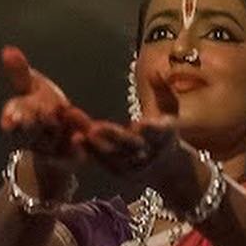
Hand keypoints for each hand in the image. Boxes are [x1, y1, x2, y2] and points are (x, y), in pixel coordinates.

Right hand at [0, 47, 91, 171]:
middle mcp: (30, 138)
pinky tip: (79, 138)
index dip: (12, 117)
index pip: (12, 117)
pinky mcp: (68, 160)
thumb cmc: (42, 105)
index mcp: (18, 119)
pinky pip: (71, 157)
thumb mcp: (31, 87)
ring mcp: (48, 151)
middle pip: (29, 131)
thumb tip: (7, 49)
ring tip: (57, 117)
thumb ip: (19, 73)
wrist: (61, 137)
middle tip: (42, 109)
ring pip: (48, 143)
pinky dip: (74, 149)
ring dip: (52, 131)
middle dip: (33, 122)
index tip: (12, 117)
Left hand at [82, 79, 200, 207]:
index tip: (139, 124)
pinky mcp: (121, 173)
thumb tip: (156, 72)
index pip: (157, 132)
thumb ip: (163, 90)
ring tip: (78, 133)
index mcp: (164, 135)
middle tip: (94, 128)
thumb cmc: (165, 130)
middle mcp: (149, 152)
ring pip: (114, 155)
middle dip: (113, 137)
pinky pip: (104, 163)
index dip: (150, 129)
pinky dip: (91, 151)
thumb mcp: (170, 108)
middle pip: (130, 145)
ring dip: (95, 145)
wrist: (167, 168)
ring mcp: (135, 165)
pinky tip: (76, 139)